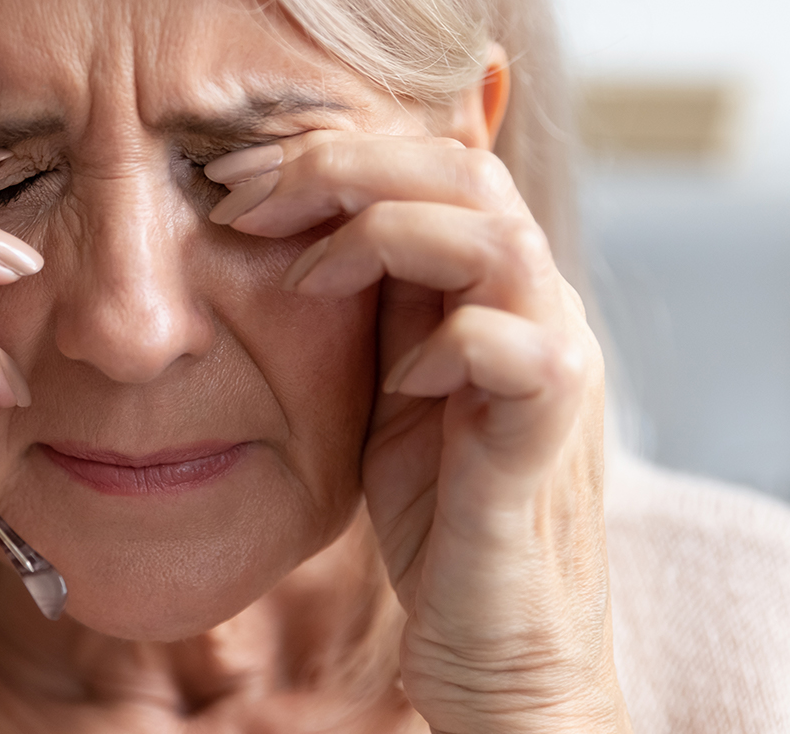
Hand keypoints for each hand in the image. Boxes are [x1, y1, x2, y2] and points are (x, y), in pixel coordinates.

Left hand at [208, 132, 626, 733]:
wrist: (499, 638)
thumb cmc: (439, 511)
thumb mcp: (387, 382)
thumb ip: (373, 301)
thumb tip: (294, 222)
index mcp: (496, 284)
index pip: (433, 160)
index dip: (332, 151)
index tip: (234, 176)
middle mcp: (539, 304)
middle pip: (463, 169)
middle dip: (339, 166)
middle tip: (242, 197)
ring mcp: (556, 362)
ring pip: (493, 235)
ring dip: (380, 235)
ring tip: (301, 276)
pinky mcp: (549, 432)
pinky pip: (514, 349)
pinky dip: (448, 344)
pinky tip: (397, 380)